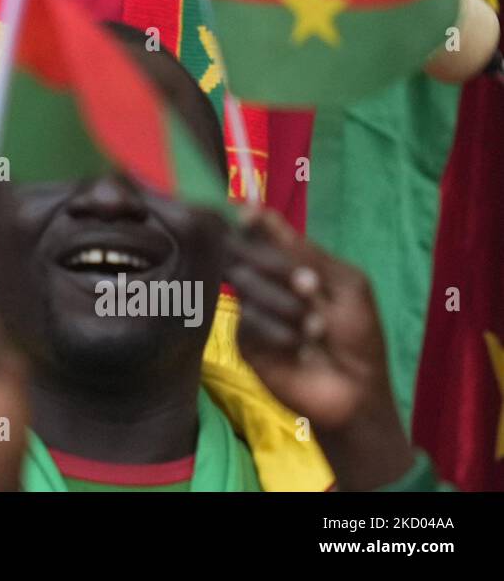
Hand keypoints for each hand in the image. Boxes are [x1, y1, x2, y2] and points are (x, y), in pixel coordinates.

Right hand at [226, 207, 414, 489]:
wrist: (356, 390)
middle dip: (279, 268)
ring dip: (286, 303)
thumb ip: (304, 251)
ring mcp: (252, 311)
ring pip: (246, 285)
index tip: (246, 214)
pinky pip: (248, 322)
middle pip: (247, 254)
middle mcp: (265, 283)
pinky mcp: (244, 341)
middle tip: (310, 287)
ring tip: (317, 328)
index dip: (252, 222)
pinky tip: (299, 347)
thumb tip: (258, 211)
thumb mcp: (345, 284)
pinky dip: (278, 331)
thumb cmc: (358, 336)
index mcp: (290, 266)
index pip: (260, 234)